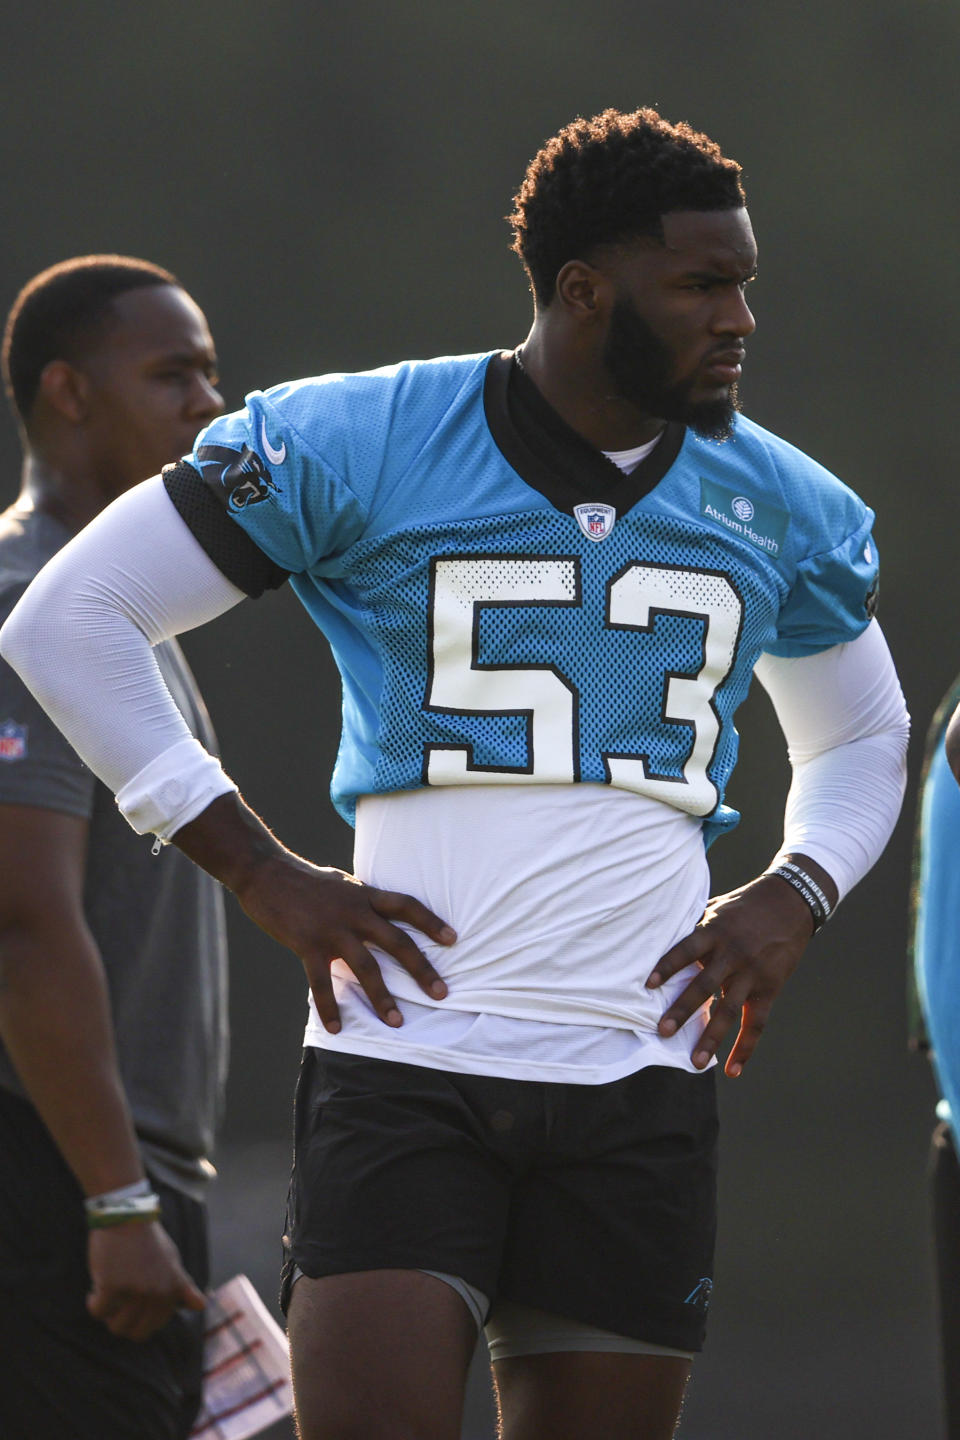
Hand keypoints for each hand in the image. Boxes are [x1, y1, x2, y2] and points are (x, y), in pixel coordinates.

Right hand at [87, 1221, 204, 1340]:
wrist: (128, 1214)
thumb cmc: (148, 1239)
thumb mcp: (172, 1261)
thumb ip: (183, 1287)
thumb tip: (201, 1305)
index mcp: (172, 1290)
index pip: (154, 1327)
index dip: (139, 1319)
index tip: (131, 1303)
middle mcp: (156, 1294)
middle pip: (134, 1332)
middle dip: (122, 1322)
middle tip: (116, 1303)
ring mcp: (135, 1291)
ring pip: (115, 1326)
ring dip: (108, 1314)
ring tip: (108, 1294)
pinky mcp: (112, 1286)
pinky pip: (98, 1311)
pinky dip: (93, 1303)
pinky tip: (95, 1289)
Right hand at [233, 854, 456, 1032]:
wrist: (265, 873)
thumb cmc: (304, 880)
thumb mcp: (341, 884)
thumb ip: (361, 901)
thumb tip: (379, 914)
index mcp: (365, 895)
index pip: (407, 906)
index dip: (431, 922)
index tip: (453, 939)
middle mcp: (354, 912)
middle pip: (397, 941)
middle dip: (421, 969)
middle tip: (441, 993)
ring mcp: (332, 930)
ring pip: (366, 967)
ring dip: (383, 997)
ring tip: (396, 1021)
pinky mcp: (307, 945)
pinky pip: (321, 983)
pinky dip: (330, 1008)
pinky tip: (337, 1028)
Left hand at [646, 870, 819, 1077]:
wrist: (791, 902)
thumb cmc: (744, 905)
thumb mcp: (716, 907)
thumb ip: (693, 926)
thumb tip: (658, 938)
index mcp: (715, 930)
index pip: (687, 949)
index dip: (668, 965)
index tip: (647, 984)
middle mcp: (734, 953)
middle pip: (705, 985)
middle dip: (683, 1010)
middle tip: (663, 1031)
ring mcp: (753, 973)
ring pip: (730, 1010)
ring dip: (711, 1038)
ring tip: (695, 1062)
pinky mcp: (770, 988)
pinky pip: (757, 1023)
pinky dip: (745, 1047)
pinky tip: (732, 1070)